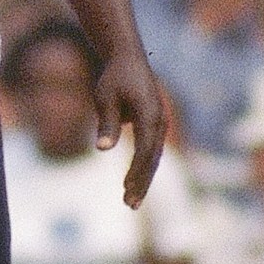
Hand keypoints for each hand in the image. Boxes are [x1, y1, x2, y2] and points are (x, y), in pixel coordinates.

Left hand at [94, 51, 168, 207]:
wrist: (127, 58)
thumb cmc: (113, 78)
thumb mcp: (104, 98)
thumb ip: (106, 123)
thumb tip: (103, 148)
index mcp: (149, 113)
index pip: (145, 149)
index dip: (136, 171)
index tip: (126, 188)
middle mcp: (159, 119)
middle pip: (152, 158)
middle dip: (142, 183)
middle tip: (130, 205)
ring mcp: (160, 122)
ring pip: (154, 157)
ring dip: (143, 179)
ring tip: (130, 200)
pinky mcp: (155, 124)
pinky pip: (151, 150)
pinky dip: (143, 167)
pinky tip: (132, 183)